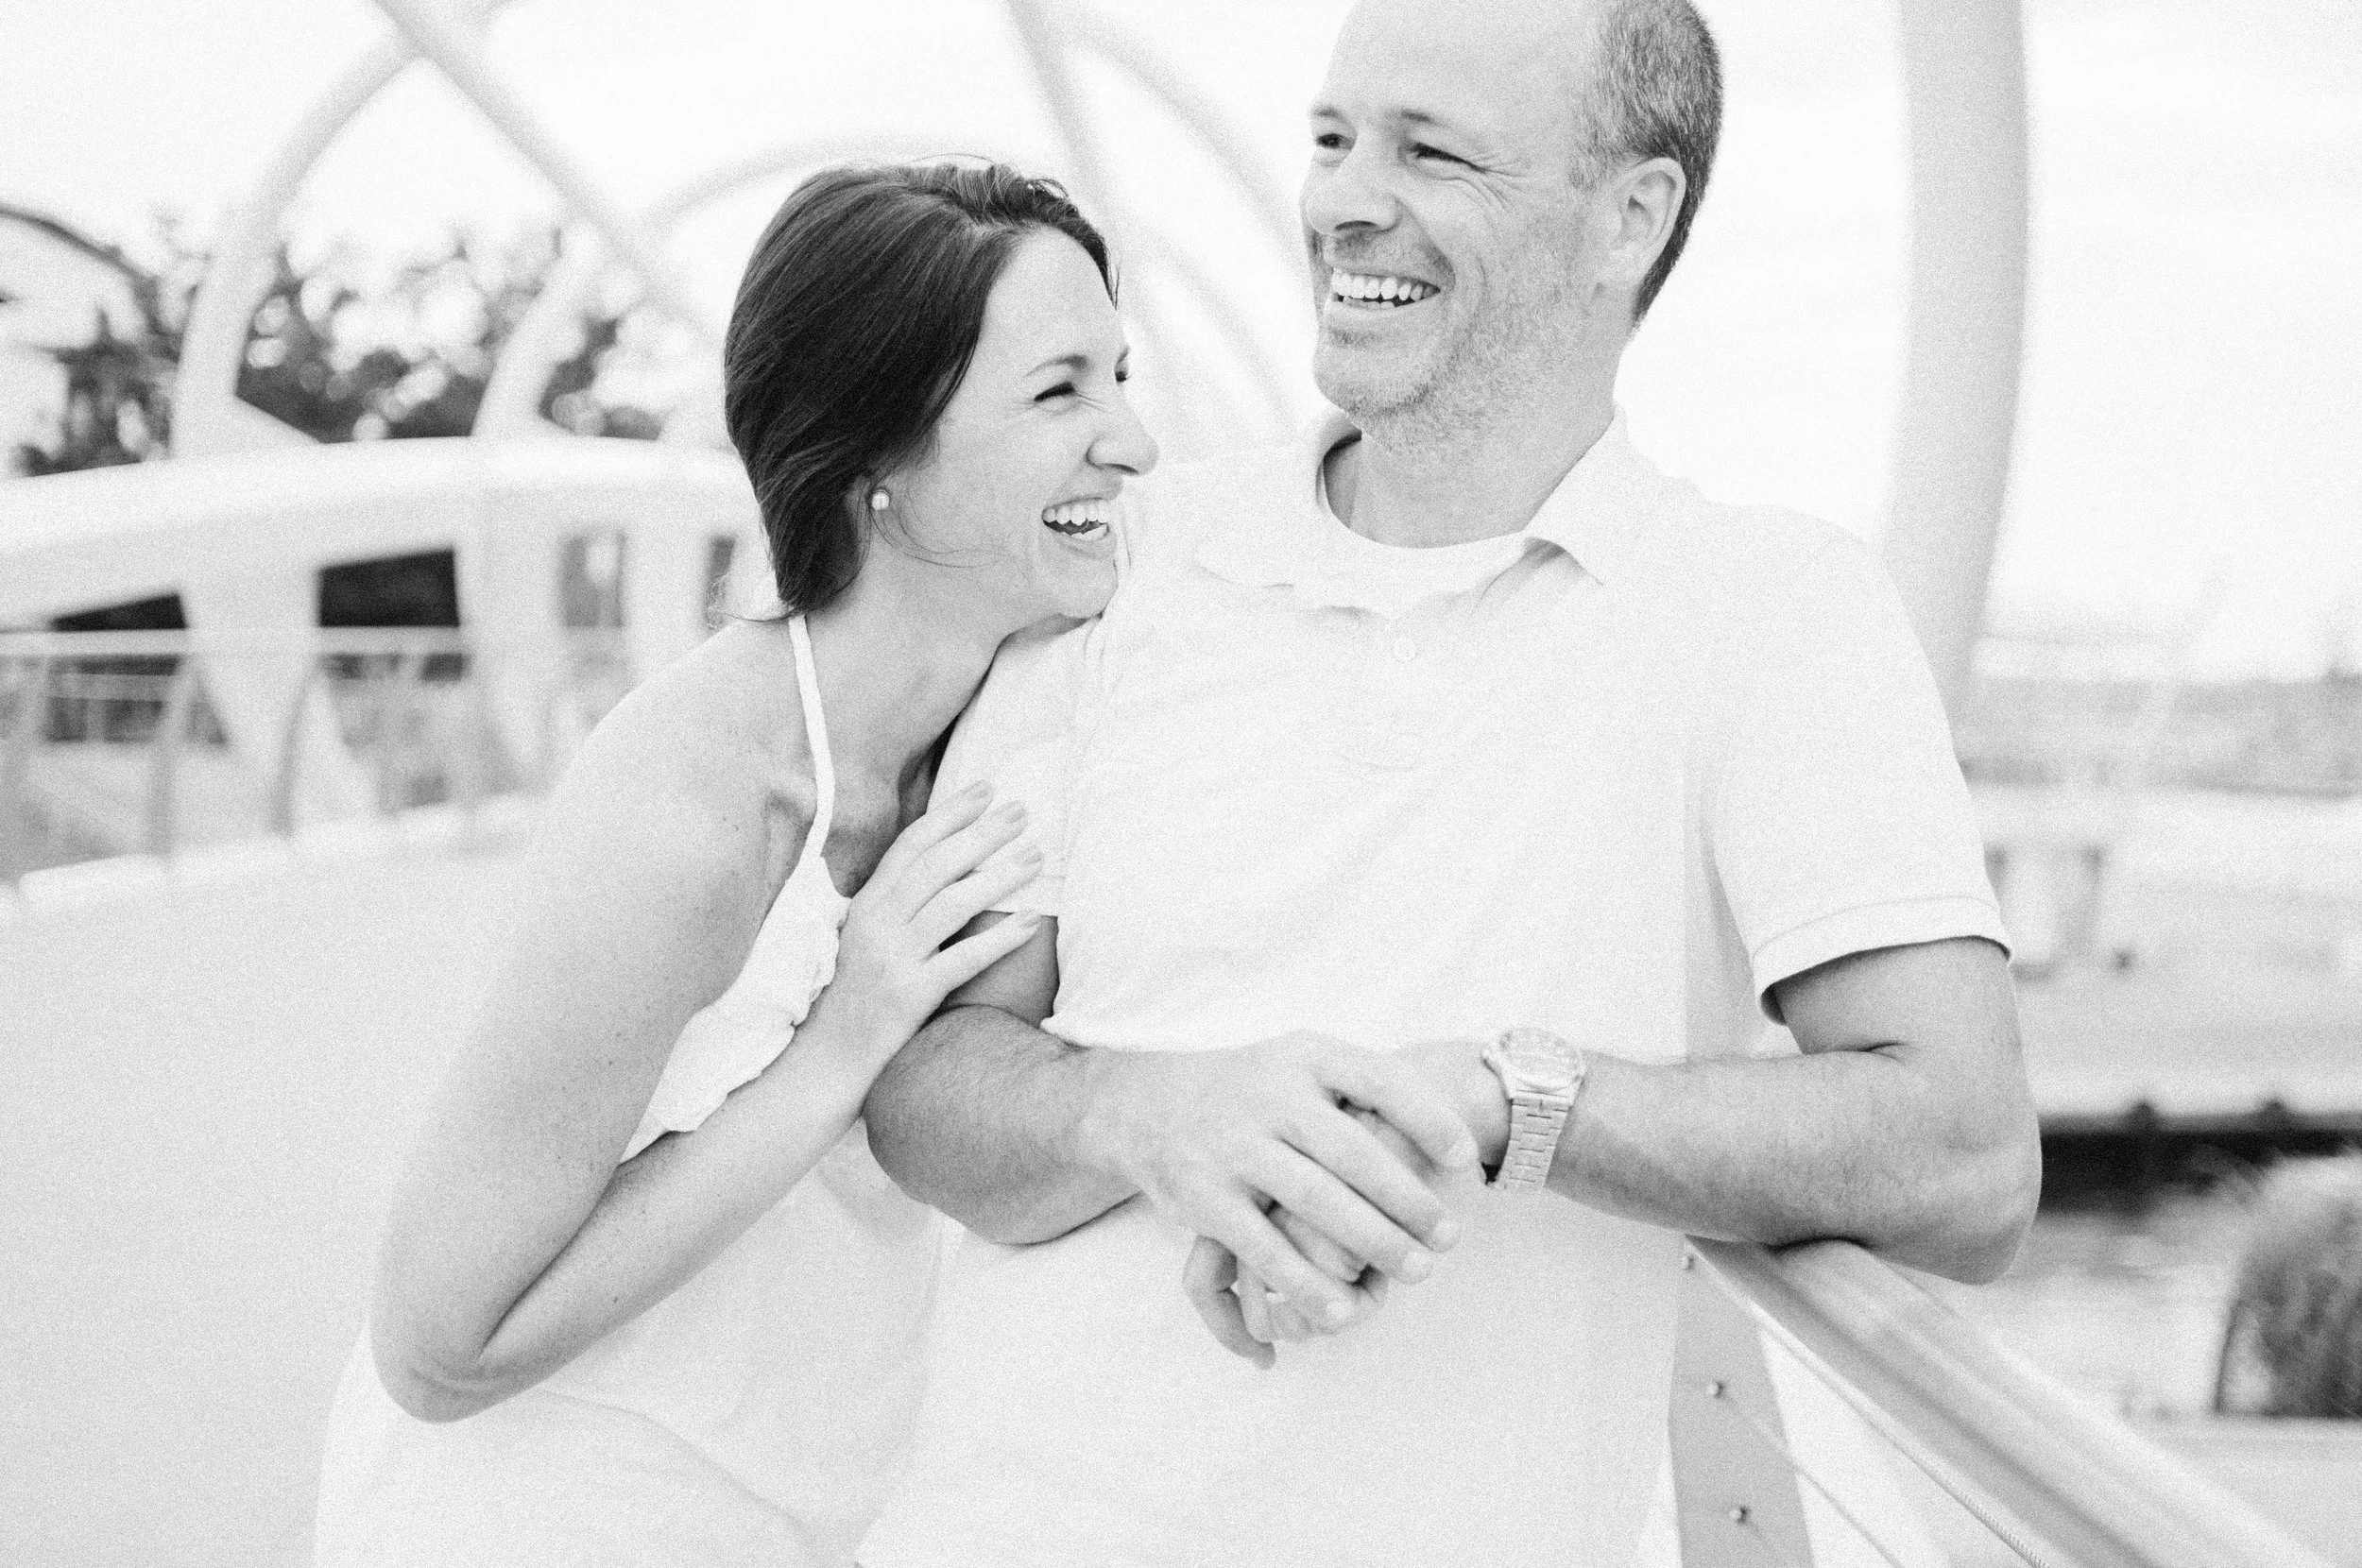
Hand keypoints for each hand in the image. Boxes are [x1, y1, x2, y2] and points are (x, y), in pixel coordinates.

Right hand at [807, 785, 1043, 1067]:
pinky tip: (1029, 922)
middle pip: (937, 866)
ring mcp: (892, 958)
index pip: (911, 845)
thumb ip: (897, 902)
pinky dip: (998, 939)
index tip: (985, 790)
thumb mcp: (865, 937)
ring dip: (998, 876)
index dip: (950, 814)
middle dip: (982, 833)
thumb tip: (947, 864)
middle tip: (1022, 811)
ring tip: (1036, 857)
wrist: (827, 1056)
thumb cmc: (855, 994)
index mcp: (867, 904)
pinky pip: (961, 959)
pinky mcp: (909, 995)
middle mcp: (877, 923)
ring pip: (952, 905)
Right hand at [1082, 1031, 1476, 1351]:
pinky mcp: (1204, 1197)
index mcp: (1305, 1056)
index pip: (1379, 1079)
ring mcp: (1234, 1146)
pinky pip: (1262, 1247)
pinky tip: (1342, 1309)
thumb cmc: (1256, 1089)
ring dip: (1371, 1243)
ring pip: (1314, 1202)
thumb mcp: (1302, 1062)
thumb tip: (1457, 1132)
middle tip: (1451, 1238)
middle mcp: (1269, 1096)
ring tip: (1416, 1273)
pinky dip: (1304, 1283)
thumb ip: (1363, 1086)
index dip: (1428, 1118)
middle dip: (1407, 1199)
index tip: (1468, 1159)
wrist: (1145, 1102)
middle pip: (1352, 1151)